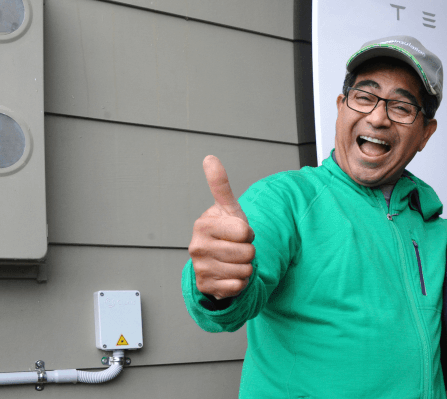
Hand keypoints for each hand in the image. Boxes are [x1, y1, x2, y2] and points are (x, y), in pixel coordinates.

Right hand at [188, 156, 255, 299]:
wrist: (217, 261)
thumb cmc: (226, 231)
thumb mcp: (227, 208)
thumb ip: (220, 184)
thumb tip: (210, 158)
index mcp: (203, 225)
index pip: (244, 232)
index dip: (248, 232)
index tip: (238, 232)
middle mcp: (197, 247)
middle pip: (247, 252)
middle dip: (249, 251)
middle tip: (237, 248)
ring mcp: (200, 269)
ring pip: (244, 270)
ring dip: (245, 267)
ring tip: (234, 261)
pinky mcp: (206, 287)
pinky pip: (238, 286)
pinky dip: (240, 282)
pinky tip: (230, 275)